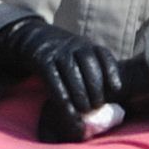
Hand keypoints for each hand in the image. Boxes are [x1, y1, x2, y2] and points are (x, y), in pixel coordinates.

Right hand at [0, 17, 122, 126]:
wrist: (31, 37)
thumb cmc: (61, 54)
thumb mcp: (78, 53)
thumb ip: (92, 68)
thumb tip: (112, 94)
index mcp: (86, 44)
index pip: (103, 55)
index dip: (111, 72)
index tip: (116, 89)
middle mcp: (73, 45)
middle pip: (89, 65)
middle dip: (95, 88)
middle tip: (97, 107)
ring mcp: (57, 50)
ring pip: (72, 72)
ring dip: (80, 94)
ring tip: (84, 110)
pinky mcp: (41, 59)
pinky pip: (52, 77)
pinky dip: (61, 94)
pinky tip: (66, 106)